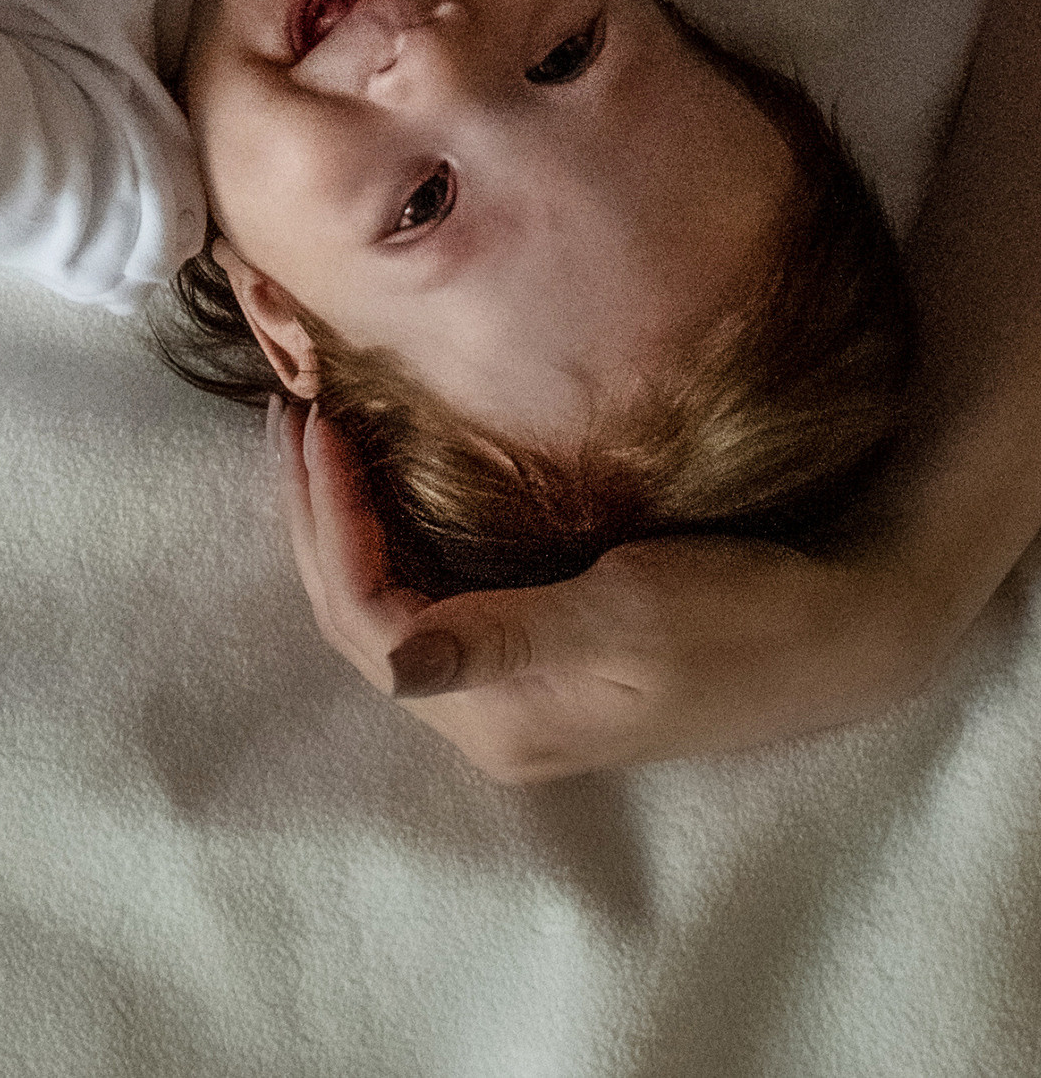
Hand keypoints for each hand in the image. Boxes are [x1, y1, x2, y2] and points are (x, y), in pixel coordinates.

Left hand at [273, 403, 949, 779]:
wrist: (837, 627)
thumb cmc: (739, 618)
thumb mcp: (624, 618)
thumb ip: (506, 636)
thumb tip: (400, 668)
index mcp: (498, 719)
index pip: (365, 617)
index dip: (327, 519)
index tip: (316, 421)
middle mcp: (490, 716)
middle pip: (357, 615)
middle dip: (313, 514)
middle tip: (291, 409)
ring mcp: (512, 687)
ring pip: (384, 603)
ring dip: (341, 519)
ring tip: (315, 429)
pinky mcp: (537, 650)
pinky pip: (428, 591)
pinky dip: (390, 529)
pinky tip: (384, 474)